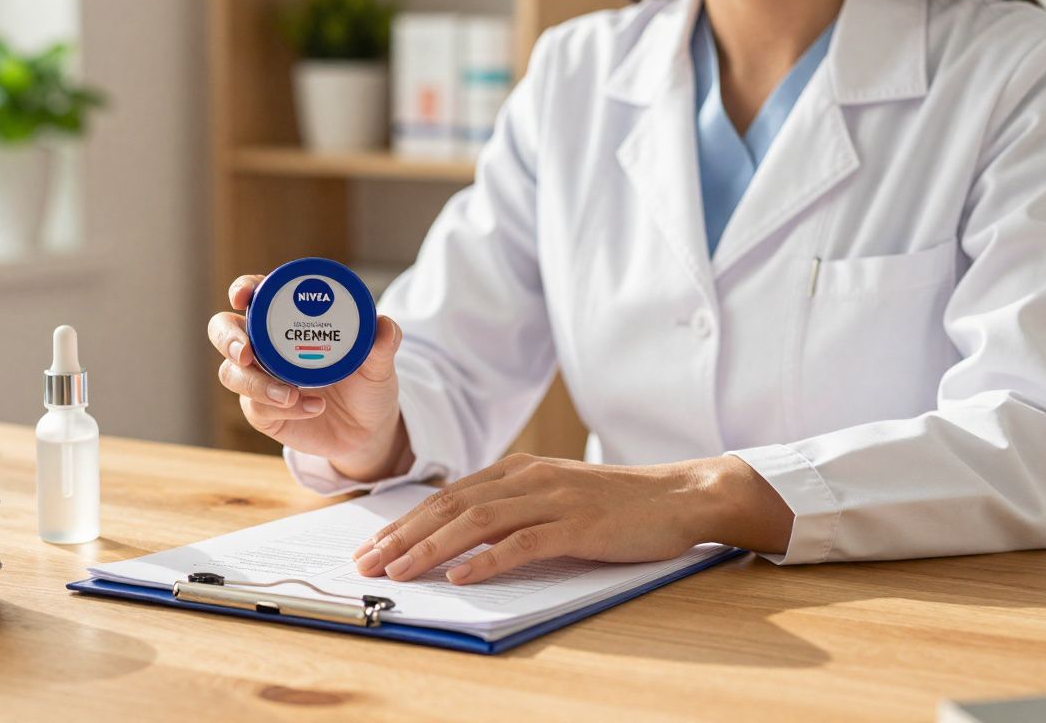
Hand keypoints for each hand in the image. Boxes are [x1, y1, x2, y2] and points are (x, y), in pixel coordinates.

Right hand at [208, 274, 410, 480]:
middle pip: (223, 330)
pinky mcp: (262, 411)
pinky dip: (283, 406)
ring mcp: (259, 378)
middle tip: (246, 353)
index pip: (255, 293)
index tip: (242, 296)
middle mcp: (266, 344)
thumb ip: (383, 344)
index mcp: (288, 319)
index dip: (242, 289)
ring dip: (255, 383)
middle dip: (228, 338)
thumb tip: (385, 326)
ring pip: (231, 373)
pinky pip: (255, 406)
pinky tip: (313, 407)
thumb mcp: (379, 364)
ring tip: (290, 394)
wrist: (368, 429)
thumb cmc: (368, 384)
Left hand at [350, 454, 793, 584]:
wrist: (679, 496)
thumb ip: (511, 509)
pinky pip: (524, 542)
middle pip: (450, 506)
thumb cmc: (616, 504)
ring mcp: (552, 499)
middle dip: (402, 535)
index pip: (446, 496)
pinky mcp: (578, 524)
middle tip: (366, 563)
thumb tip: (461, 538)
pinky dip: (488, 559)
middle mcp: (527, 478)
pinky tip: (461, 575)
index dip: (404, 521)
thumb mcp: (554, 496)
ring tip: (398, 571)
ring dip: (430, 547)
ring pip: (476, 522)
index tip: (371, 546)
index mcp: (517, 471)